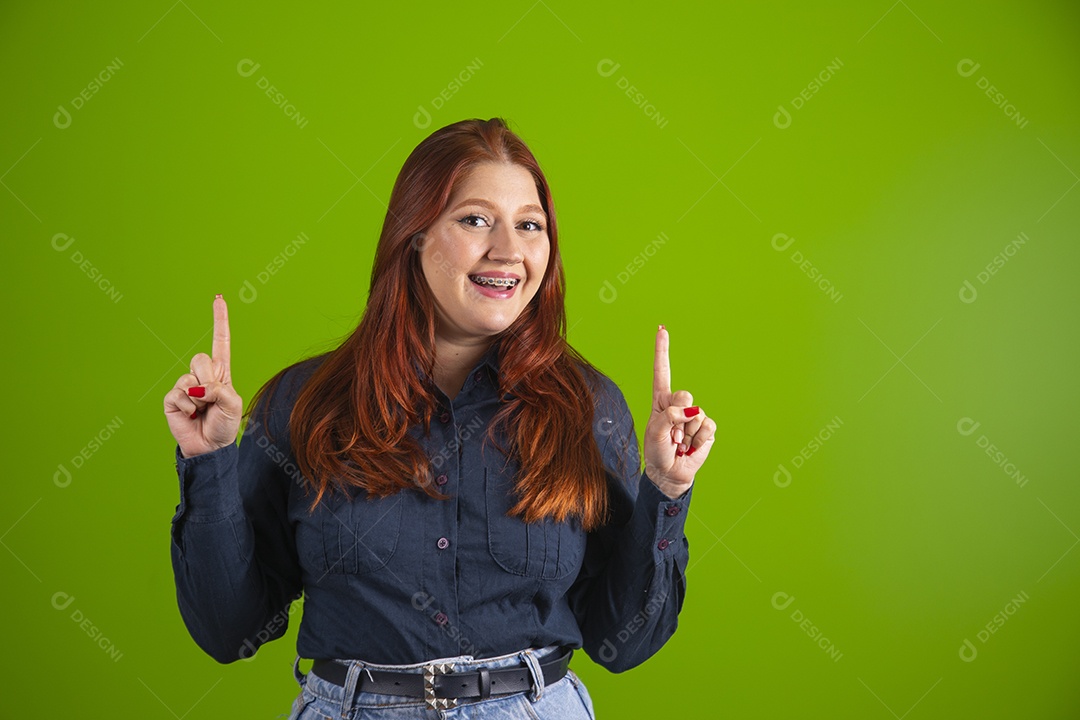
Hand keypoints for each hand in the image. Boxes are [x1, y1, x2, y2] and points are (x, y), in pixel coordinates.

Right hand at [163, 295, 243, 457]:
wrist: (209, 447)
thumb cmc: (224, 425)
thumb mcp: (232, 404)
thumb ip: (220, 389)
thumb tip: (197, 386)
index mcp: (220, 372)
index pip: (220, 341)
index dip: (219, 320)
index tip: (218, 298)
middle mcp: (202, 375)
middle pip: (201, 358)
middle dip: (209, 379)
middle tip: (211, 399)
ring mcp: (185, 385)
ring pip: (190, 376)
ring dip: (200, 397)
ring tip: (202, 410)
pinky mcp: (172, 398)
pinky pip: (178, 393)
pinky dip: (188, 407)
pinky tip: (191, 415)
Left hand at [643, 325, 715, 498]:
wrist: (670, 473)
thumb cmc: (657, 451)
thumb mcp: (655, 432)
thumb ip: (668, 416)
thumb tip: (690, 410)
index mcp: (661, 400)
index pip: (662, 371)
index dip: (662, 350)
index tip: (662, 329)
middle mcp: (678, 404)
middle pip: (684, 395)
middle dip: (679, 415)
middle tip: (672, 434)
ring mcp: (694, 416)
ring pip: (696, 415)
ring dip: (686, 433)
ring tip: (679, 442)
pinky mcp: (706, 428)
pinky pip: (707, 426)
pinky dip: (699, 439)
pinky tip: (691, 445)